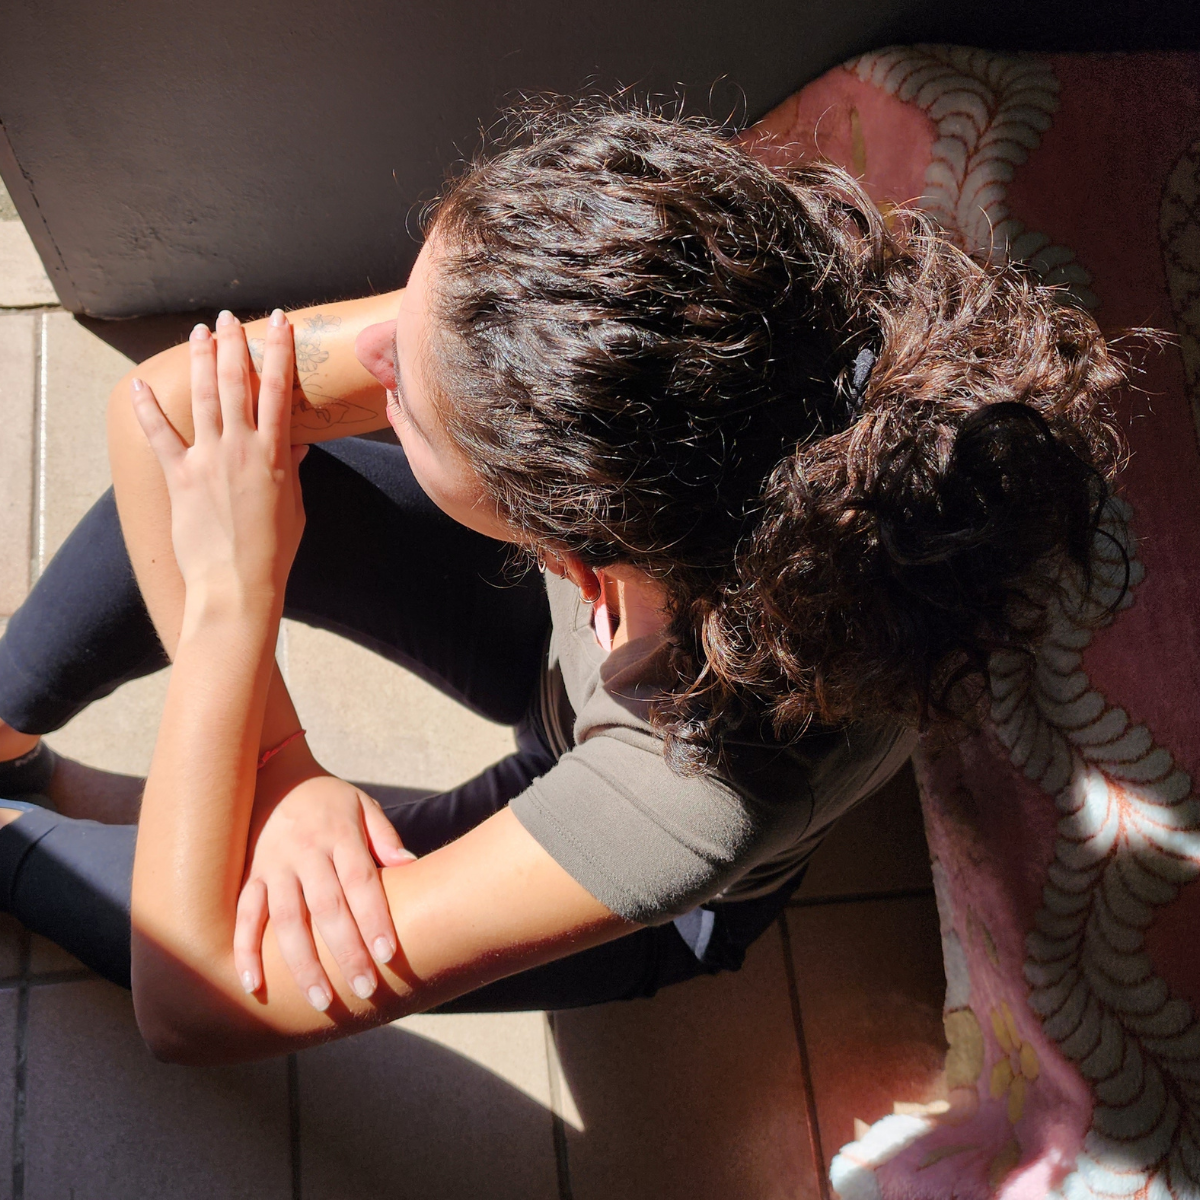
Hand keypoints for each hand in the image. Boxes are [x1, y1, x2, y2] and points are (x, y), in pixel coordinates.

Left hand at [130, 309, 306, 604]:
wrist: (238, 583)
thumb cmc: (273, 551)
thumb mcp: (294, 506)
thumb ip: (292, 469)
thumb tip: (296, 442)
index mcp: (274, 454)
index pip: (279, 390)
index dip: (280, 352)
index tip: (281, 323)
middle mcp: (240, 449)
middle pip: (237, 382)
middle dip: (234, 344)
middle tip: (230, 317)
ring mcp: (208, 460)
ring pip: (204, 397)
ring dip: (201, 360)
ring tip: (199, 332)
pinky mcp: (180, 477)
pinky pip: (160, 435)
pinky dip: (148, 408)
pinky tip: (139, 384)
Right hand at [236, 771, 415, 1006]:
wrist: (273, 777)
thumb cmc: (328, 801)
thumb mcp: (362, 806)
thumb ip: (385, 838)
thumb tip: (412, 867)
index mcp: (339, 836)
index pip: (360, 882)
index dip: (374, 918)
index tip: (389, 954)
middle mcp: (305, 854)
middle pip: (327, 908)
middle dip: (346, 952)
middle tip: (364, 989)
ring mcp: (274, 867)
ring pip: (285, 920)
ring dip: (302, 963)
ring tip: (320, 1000)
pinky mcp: (250, 877)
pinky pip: (244, 916)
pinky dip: (245, 951)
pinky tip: (252, 985)